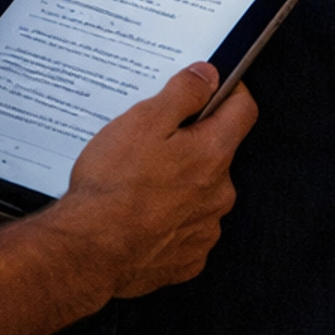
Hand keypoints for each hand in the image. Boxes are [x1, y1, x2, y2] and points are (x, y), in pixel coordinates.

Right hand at [54, 64, 256, 303]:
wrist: (91, 250)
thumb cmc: (114, 185)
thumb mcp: (143, 120)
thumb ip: (183, 93)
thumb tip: (207, 76)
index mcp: (213, 153)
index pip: (243, 111)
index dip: (229, 92)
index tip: (211, 88)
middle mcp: (219, 193)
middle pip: (217, 153)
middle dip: (192, 144)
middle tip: (151, 143)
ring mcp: (205, 229)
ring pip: (201, 193)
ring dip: (180, 184)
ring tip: (138, 183)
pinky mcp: (189, 258)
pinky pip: (186, 228)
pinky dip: (169, 219)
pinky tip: (140, 214)